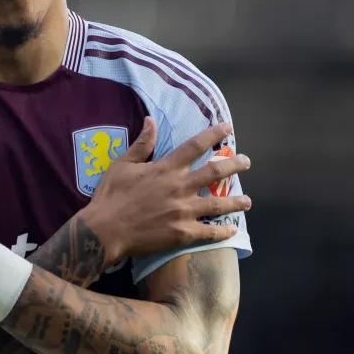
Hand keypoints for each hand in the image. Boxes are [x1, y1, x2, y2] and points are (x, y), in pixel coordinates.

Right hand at [81, 117, 252, 267]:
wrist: (105, 230)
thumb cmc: (111, 195)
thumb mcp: (122, 164)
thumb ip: (142, 144)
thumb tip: (151, 120)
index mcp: (166, 168)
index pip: (195, 146)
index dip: (213, 134)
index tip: (228, 128)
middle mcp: (180, 187)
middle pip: (215, 172)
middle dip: (234, 165)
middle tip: (246, 161)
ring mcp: (184, 211)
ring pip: (219, 204)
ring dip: (236, 201)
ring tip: (248, 201)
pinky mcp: (183, 233)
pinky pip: (210, 232)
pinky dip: (223, 231)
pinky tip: (232, 230)